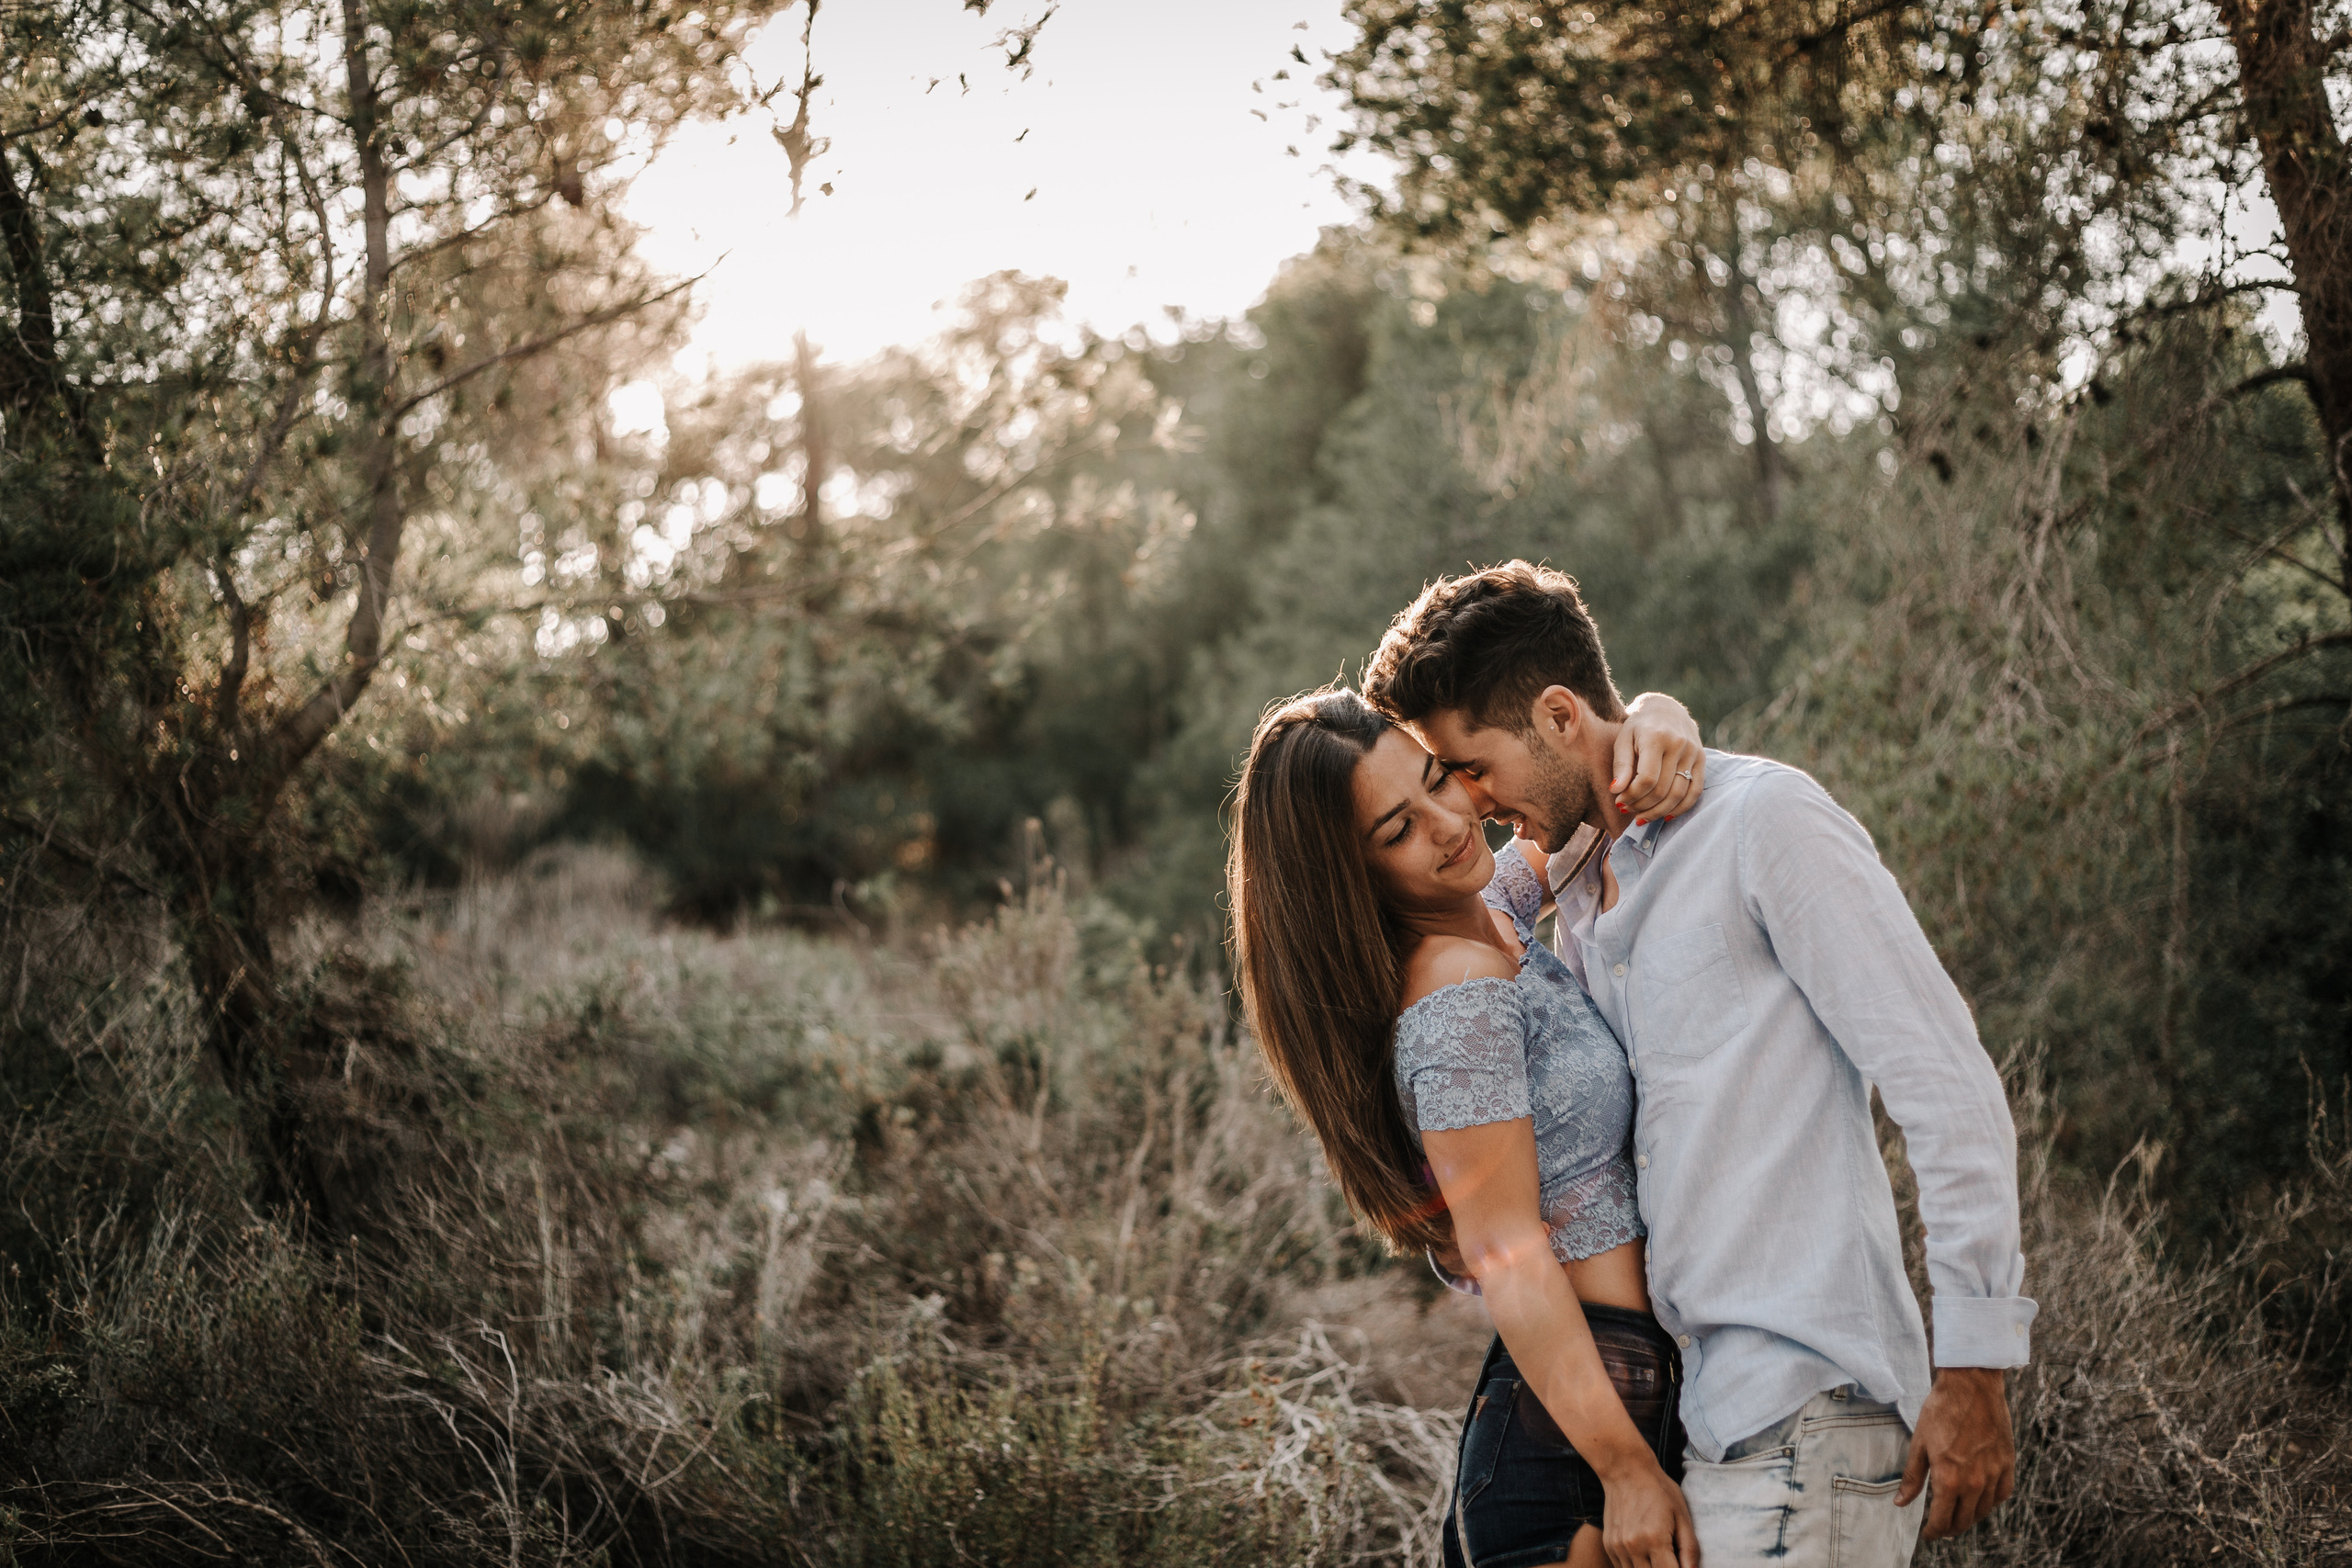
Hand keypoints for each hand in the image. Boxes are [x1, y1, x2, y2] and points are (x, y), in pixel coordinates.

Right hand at [1597, 1458, 1701, 1567]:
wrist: (1625, 1470)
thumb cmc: (1659, 1490)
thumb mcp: (1682, 1515)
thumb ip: (1689, 1549)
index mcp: (1655, 1539)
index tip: (1682, 1565)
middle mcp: (1633, 1546)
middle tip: (1671, 1559)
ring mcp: (1618, 1547)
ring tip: (1659, 1555)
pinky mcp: (1609, 1546)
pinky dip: (1636, 1567)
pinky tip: (1645, 1555)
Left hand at [1614, 693, 1704, 822]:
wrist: (1666, 709)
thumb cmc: (1638, 727)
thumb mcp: (1623, 739)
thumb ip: (1621, 765)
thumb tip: (1615, 790)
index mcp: (1656, 737)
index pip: (1647, 778)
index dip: (1632, 796)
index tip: (1619, 802)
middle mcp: (1678, 744)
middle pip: (1662, 789)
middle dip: (1642, 806)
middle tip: (1629, 811)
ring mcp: (1693, 752)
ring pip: (1679, 794)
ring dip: (1659, 811)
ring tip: (1642, 816)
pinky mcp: (1702, 760)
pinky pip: (1695, 791)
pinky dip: (1681, 808)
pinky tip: (1665, 816)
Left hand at [1898, 1367, 2014, 1538]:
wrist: (1971, 1386)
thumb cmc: (1940, 1411)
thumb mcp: (1919, 1444)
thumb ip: (1913, 1478)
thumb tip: (1901, 1503)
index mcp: (1949, 1479)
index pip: (1943, 1520)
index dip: (1934, 1532)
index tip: (1929, 1534)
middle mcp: (1974, 1482)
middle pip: (1964, 1519)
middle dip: (1951, 1528)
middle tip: (1942, 1528)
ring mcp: (1993, 1474)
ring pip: (1984, 1510)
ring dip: (1970, 1517)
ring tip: (1959, 1516)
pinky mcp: (2007, 1463)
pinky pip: (2002, 1494)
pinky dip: (1991, 1502)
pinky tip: (1982, 1500)